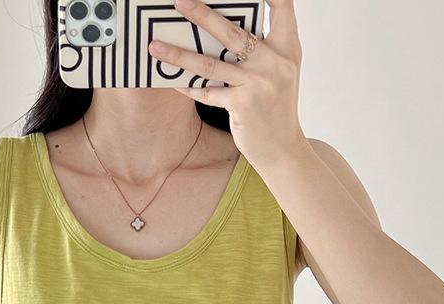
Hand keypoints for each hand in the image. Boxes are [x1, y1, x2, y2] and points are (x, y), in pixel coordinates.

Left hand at [148, 0, 307, 165]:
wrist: (282, 148)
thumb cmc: (277, 108)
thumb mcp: (280, 72)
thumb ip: (264, 48)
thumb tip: (226, 29)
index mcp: (287, 48)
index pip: (282, 6)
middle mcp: (274, 62)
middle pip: (232, 31)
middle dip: (202, 14)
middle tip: (179, 3)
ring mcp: (257, 84)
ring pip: (210, 63)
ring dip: (179, 54)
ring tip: (155, 46)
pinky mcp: (241, 105)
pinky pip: (206, 92)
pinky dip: (188, 86)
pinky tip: (171, 81)